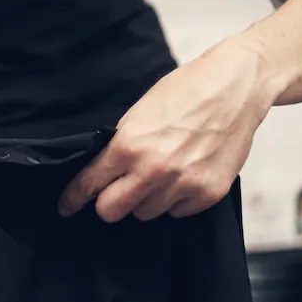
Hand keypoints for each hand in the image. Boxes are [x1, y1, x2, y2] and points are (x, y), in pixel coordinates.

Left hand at [58, 38, 278, 222]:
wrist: (235, 87)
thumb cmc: (186, 91)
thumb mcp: (139, 112)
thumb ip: (120, 144)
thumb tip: (101, 170)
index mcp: (129, 145)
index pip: (90, 184)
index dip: (74, 198)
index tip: (66, 207)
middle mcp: (154, 169)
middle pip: (112, 211)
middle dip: (110, 203)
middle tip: (116, 192)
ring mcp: (183, 184)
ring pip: (146, 213)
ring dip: (146, 199)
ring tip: (160, 173)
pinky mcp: (208, 193)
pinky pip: (178, 212)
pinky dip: (176, 200)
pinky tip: (184, 175)